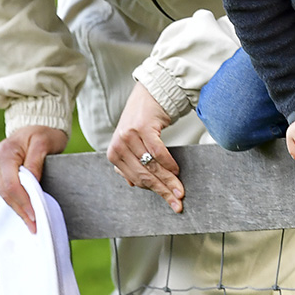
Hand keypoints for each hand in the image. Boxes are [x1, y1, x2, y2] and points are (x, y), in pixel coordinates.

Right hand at [0, 125, 68, 233]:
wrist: (38, 122)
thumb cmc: (45, 131)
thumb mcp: (44, 143)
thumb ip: (36, 162)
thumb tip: (32, 183)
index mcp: (4, 152)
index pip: (11, 184)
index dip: (23, 202)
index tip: (35, 216)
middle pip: (6, 191)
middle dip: (21, 210)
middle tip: (34, 226)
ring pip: (4, 193)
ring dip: (18, 208)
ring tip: (31, 223)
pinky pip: (6, 189)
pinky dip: (16, 200)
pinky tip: (25, 211)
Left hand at [107, 82, 184, 212]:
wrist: (149, 93)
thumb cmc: (141, 119)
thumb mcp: (130, 141)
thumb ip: (130, 162)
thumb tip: (132, 183)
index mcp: (114, 153)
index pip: (136, 179)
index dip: (155, 191)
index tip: (170, 201)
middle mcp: (119, 145)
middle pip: (144, 175)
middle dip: (163, 190)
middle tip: (178, 201)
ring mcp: (129, 137)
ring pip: (152, 166)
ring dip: (169, 180)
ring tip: (180, 189)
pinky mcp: (143, 128)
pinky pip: (157, 152)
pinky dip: (168, 163)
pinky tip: (176, 170)